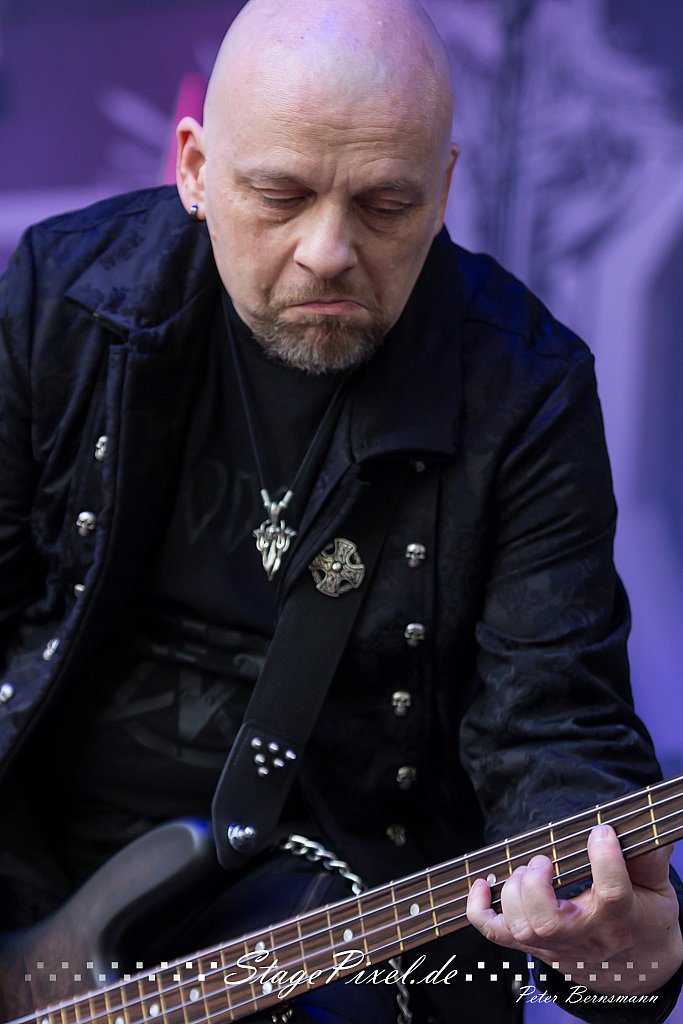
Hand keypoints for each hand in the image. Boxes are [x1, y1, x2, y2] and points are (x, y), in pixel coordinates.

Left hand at [466, 824, 682, 994]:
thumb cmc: (644, 914)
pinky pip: (497, 935)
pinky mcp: (536, 947)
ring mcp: (557, 945)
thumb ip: (649, 857)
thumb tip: (639, 825)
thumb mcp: (657, 886)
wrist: (638, 961)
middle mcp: (586, 937)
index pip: (612, 895)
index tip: (600, 831)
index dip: (604, 859)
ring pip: (522, 929)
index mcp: (621, 919)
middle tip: (543, 860)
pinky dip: (480, 911)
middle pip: (547, 923)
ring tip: (527, 871)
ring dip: (514, 892)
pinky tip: (483, 885)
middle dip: (535, 885)